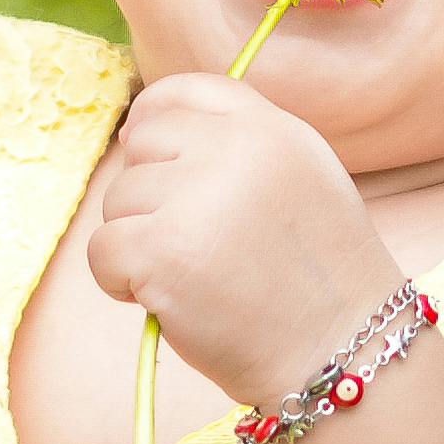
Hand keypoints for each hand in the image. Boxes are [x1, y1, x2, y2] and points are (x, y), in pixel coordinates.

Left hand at [84, 72, 403, 411]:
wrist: (341, 353)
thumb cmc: (316, 280)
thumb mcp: (301, 179)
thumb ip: (239, 146)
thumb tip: (135, 133)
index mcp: (272, 128)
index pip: (184, 90)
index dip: (153, 120)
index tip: (149, 159)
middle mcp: (235, 151)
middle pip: (140, 145)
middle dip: (148, 195)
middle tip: (190, 242)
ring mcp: (197, 198)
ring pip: (117, 200)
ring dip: (137, 241)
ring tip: (192, 277)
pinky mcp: (162, 252)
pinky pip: (101, 250)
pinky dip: (120, 282)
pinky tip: (167, 300)